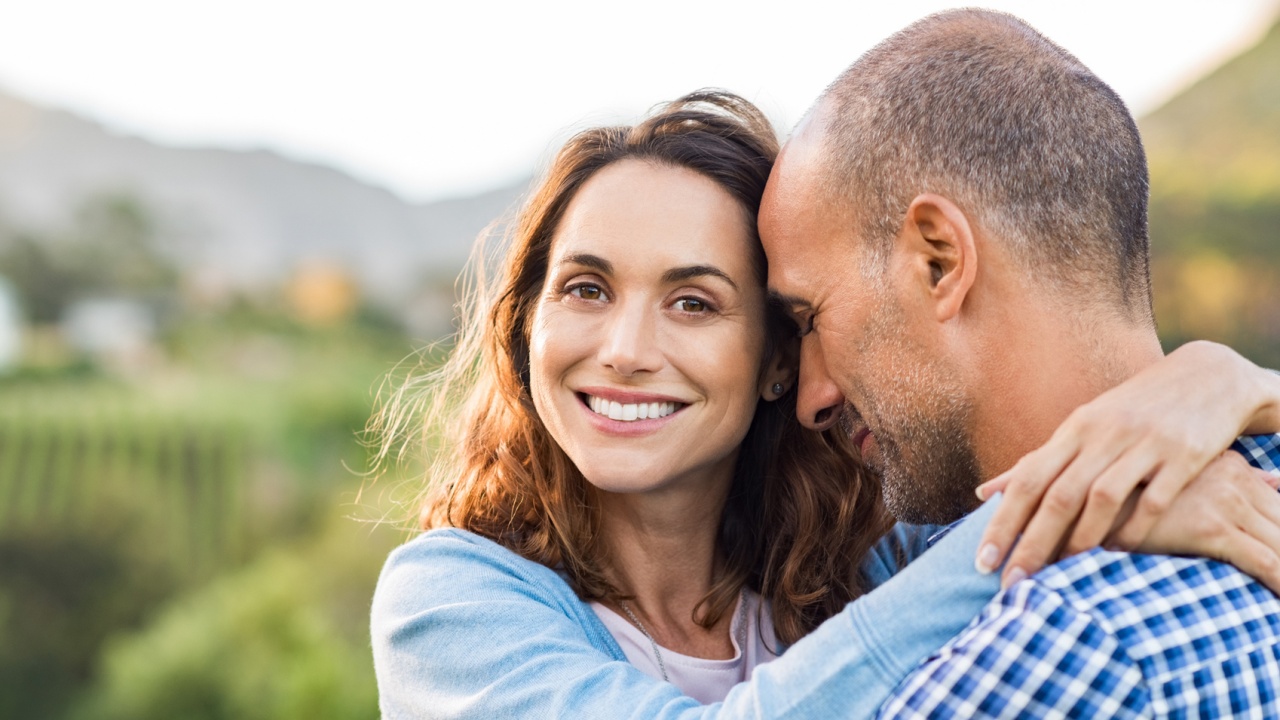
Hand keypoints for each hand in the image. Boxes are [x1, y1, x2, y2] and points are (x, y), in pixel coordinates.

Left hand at [973, 341, 1279, 587]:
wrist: (1205, 378)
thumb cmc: (1130, 412)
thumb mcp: (1080, 429)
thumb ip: (1036, 464)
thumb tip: (984, 492)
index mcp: (1073, 431)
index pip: (1026, 481)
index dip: (1002, 522)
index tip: (981, 562)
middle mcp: (1102, 435)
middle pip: (1058, 495)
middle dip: (1032, 543)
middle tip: (1011, 583)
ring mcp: (1144, 443)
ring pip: (1103, 497)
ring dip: (1079, 540)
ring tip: (1060, 576)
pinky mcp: (1184, 455)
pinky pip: (1155, 499)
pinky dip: (1135, 529)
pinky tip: (1118, 554)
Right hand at [1127, 452, 1279, 593]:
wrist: (1096, 500)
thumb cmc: (1133, 494)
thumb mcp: (1187, 475)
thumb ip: (1235, 476)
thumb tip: (1275, 480)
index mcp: (1232, 466)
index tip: (1277, 546)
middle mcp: (1235, 479)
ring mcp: (1226, 502)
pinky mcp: (1212, 529)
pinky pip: (1265, 562)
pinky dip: (1279, 581)